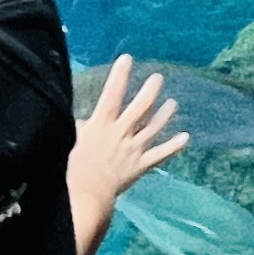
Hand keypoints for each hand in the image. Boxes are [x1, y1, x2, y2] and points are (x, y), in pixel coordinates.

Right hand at [68, 53, 186, 254]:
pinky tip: (185, 138)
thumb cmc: (70, 169)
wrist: (85, 196)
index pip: (112, 94)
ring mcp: (133, 150)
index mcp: (101, 125)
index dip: (120, 76)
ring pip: (153, 128)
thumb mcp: (69, 141)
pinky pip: (160, 155)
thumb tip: (78, 119)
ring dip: (164, 114)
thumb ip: (77, 128)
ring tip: (173, 103)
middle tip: (158, 78)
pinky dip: (173, 146)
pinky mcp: (140, 166)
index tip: (127, 58)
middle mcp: (121, 133)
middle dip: (150, 91)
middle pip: (140, 108)